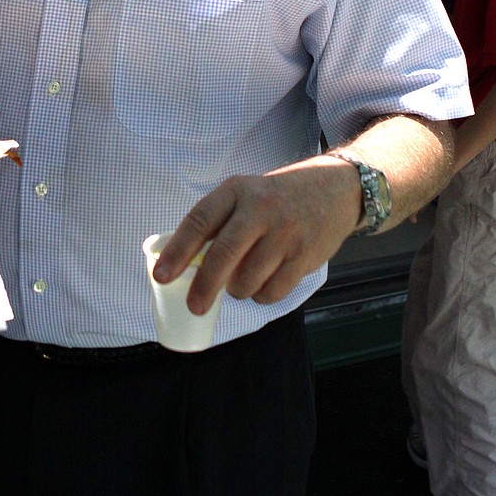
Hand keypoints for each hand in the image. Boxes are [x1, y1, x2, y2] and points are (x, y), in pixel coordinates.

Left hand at [152, 160, 359, 312]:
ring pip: (247, 280)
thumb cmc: (278, 197)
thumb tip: (183, 262)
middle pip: (223, 255)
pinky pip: (272, 292)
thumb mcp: (245, 194)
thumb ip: (218, 222)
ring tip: (243, 278)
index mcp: (237, 191)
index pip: (200, 221)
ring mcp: (285, 234)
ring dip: (238, 290)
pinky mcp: (305, 257)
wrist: (334, 189)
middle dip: (204, 286)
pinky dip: (262, 295)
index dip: (178, 251)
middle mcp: (261, 210)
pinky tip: (265, 280)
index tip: (161, 275)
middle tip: (194, 306)